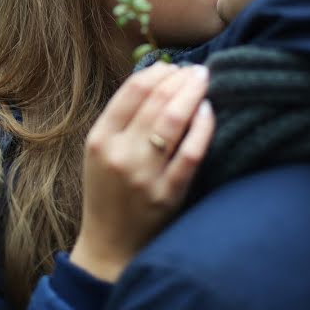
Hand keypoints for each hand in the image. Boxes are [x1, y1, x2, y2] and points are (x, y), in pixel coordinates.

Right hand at [69, 62, 214, 281]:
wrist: (109, 244)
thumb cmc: (107, 190)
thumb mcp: (100, 151)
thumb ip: (122, 118)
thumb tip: (156, 77)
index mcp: (100, 138)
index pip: (132, 90)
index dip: (158, 71)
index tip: (173, 66)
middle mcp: (120, 154)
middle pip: (156, 101)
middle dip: (181, 78)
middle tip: (197, 69)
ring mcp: (144, 176)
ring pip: (174, 121)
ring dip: (193, 94)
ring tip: (204, 81)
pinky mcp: (168, 195)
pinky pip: (191, 153)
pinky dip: (203, 127)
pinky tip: (209, 111)